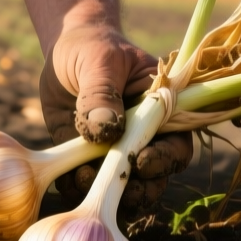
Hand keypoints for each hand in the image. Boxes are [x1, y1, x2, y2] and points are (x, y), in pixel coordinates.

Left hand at [40, 23, 193, 213]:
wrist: (64, 48)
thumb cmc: (93, 47)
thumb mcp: (100, 60)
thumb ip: (102, 92)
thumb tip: (105, 128)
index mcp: (161, 113)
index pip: (176, 146)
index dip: (165, 160)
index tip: (141, 162)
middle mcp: (143, 138)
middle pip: (154, 178)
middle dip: (138, 190)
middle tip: (113, 188)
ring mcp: (114, 151)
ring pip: (121, 188)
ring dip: (105, 193)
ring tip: (82, 180)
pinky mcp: (84, 157)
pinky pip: (85, 184)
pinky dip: (76, 188)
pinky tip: (67, 179)